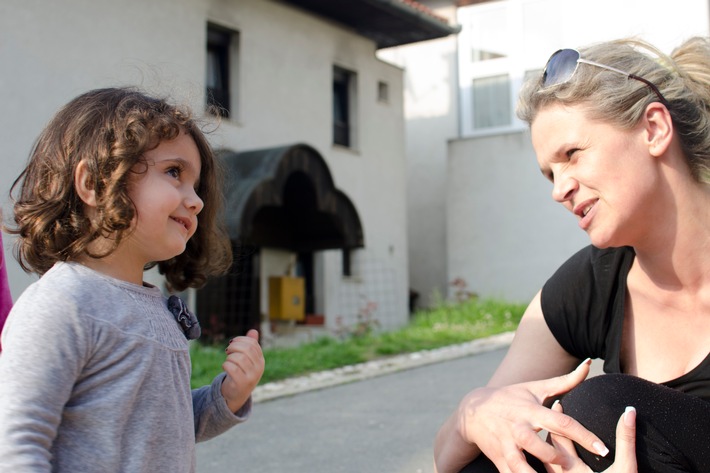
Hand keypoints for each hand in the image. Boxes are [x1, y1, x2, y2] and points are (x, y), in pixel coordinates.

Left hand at [221, 329, 264, 412]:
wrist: (236, 394)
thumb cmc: (241, 373)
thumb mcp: (247, 360)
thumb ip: (250, 346)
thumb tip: (253, 331)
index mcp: (260, 360)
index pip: (252, 343)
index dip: (240, 340)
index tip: (232, 342)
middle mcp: (259, 368)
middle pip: (247, 349)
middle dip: (234, 347)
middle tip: (227, 350)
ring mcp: (252, 376)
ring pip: (239, 358)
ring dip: (229, 357)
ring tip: (227, 360)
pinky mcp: (242, 384)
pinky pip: (232, 369)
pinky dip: (226, 365)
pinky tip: (225, 367)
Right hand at [455, 359, 608, 472]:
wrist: (474, 411)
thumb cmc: (512, 398)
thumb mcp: (536, 388)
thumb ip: (566, 381)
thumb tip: (589, 364)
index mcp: (531, 410)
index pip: (561, 422)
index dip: (583, 435)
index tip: (603, 448)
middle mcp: (518, 428)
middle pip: (538, 445)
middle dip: (557, 458)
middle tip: (578, 468)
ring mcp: (506, 444)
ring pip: (520, 464)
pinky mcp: (499, 458)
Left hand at [545, 403, 636, 472]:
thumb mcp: (626, 468)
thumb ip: (625, 440)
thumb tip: (629, 411)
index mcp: (572, 470)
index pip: (559, 437)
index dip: (558, 419)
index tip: (558, 402)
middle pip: (545, 450)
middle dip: (546, 432)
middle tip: (544, 412)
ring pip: (542, 464)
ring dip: (541, 449)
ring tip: (541, 431)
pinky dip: (544, 464)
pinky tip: (545, 456)